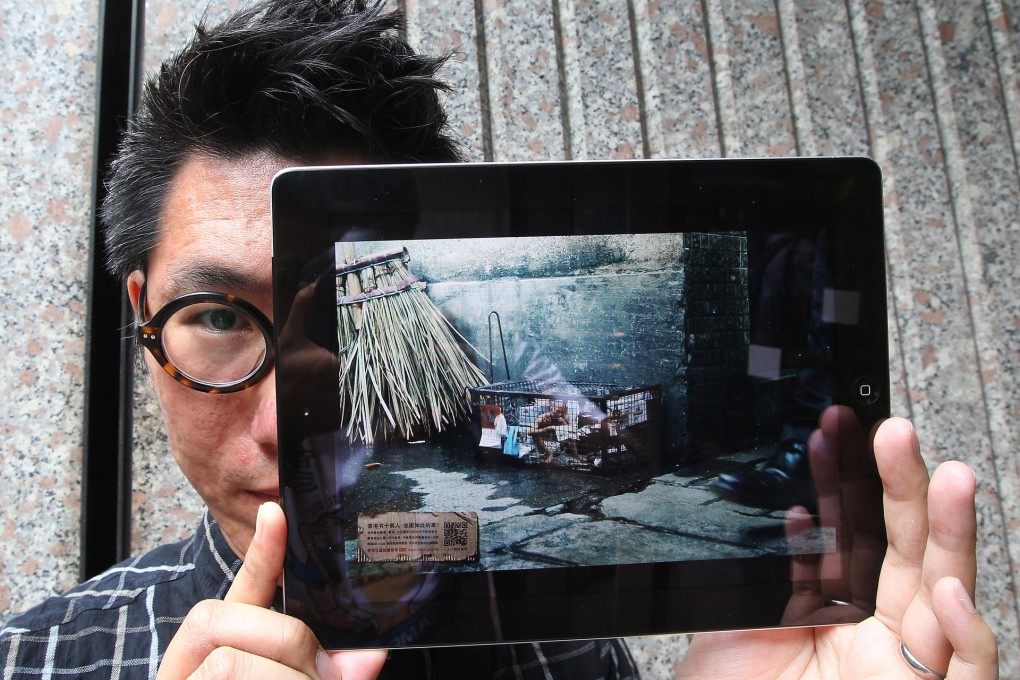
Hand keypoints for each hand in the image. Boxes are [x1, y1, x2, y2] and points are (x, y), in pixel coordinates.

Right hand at [157, 502, 386, 678]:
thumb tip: (370, 659)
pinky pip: (225, 677)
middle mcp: (188, 665)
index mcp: (219, 653)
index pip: (242, 593)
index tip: (279, 513)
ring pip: (232, 664)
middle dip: (290, 656)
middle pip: (234, 629)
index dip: (262, 554)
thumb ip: (323, 672)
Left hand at [679, 414, 998, 678]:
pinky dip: (965, 631)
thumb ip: (771, 579)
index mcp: (830, 611)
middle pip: (904, 551)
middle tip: (893, 433)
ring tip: (949, 478)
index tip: (835, 431)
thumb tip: (789, 516)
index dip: (844, 482)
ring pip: (947, 597)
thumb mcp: (737, 630)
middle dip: (904, 490)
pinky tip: (943, 591)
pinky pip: (965, 670)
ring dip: (951, 538)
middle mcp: (875, 635)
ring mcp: (904, 670)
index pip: (848, 534)